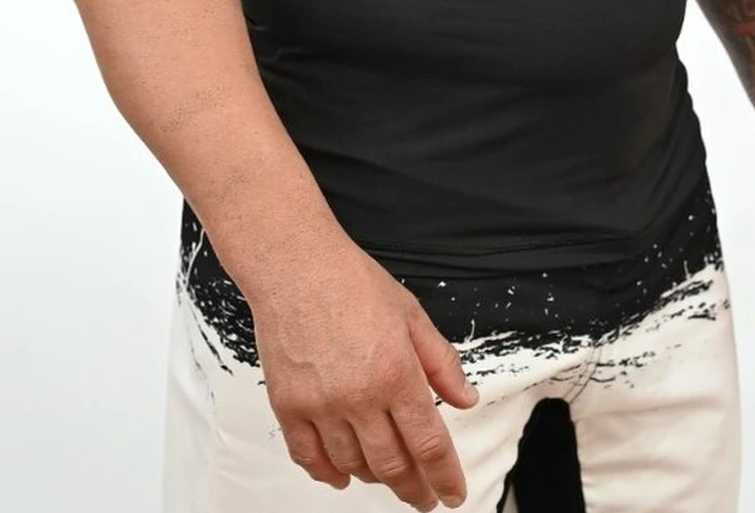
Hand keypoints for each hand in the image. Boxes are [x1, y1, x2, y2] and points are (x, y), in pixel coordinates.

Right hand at [243, 224, 479, 510]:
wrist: (296, 265)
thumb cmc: (351, 281)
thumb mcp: (411, 314)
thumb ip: (441, 362)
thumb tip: (466, 399)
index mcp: (396, 373)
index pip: (428, 444)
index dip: (444, 477)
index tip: (452, 494)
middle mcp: (359, 397)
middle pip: (392, 465)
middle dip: (414, 489)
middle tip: (424, 497)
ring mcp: (321, 405)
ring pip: (353, 465)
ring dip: (374, 477)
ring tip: (388, 475)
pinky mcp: (289, 405)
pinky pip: (309, 457)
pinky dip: (327, 474)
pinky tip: (342, 476)